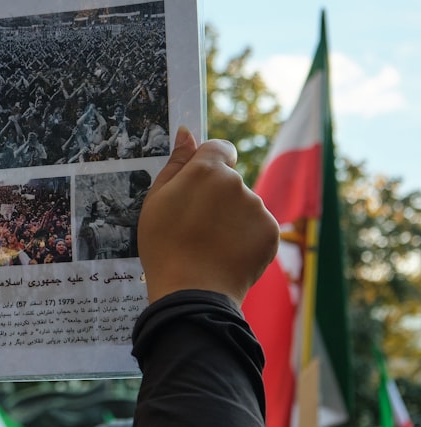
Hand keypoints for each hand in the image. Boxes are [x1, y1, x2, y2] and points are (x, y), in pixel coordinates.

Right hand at [138, 127, 278, 305]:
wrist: (191, 292)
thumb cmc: (164, 245)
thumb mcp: (156, 201)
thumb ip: (176, 163)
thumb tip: (187, 133)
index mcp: (207, 171)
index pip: (219, 148)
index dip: (208, 165)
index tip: (196, 187)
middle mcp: (238, 183)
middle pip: (230, 180)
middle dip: (216, 196)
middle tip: (195, 226)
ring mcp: (257, 208)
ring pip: (244, 204)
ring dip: (231, 217)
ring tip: (210, 244)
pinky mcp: (271, 232)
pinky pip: (257, 226)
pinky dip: (245, 237)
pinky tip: (226, 254)